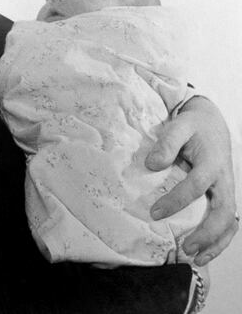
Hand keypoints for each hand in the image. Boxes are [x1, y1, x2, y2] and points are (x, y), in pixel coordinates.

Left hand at [146, 96, 237, 265]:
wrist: (211, 123)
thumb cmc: (192, 126)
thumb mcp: (178, 126)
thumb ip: (166, 143)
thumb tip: (152, 164)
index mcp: (212, 162)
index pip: (196, 185)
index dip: (176, 200)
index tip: (155, 212)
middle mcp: (224, 180)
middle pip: (223, 212)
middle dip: (206, 233)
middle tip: (184, 248)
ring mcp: (227, 190)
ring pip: (230, 222)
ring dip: (216, 243)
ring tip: (195, 259)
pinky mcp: (225, 196)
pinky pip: (228, 222)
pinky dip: (219, 240)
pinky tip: (203, 253)